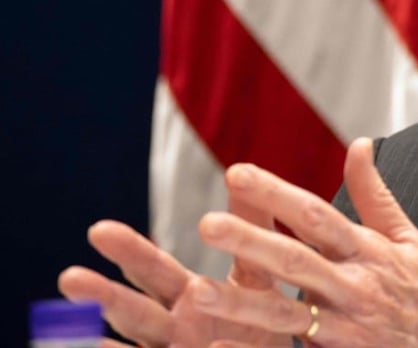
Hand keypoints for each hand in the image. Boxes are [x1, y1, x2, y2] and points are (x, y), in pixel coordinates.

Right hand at [58, 200, 288, 345]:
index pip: (152, 269)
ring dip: (108, 337)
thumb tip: (242, 172)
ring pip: (137, 337)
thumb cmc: (264, 318)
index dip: (129, 252)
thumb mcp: (259, 273)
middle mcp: (174, 326)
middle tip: (69, 278)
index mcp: (190, 294)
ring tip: (87, 321)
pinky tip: (99, 345)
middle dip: (101, 295)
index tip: (99, 231)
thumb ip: (252, 227)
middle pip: (132, 309)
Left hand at [190, 138, 417, 347]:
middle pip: (296, 261)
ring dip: (241, 303)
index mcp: (370, 252)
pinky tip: (218, 346)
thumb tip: (359, 144)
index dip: (277, 194)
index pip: (317, 216)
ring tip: (196, 293)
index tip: (237, 174)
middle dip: (250, 241)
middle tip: (206, 223)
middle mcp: (356, 287)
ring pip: (286, 314)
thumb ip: (375, 194)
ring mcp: (347, 327)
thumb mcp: (410, 239)